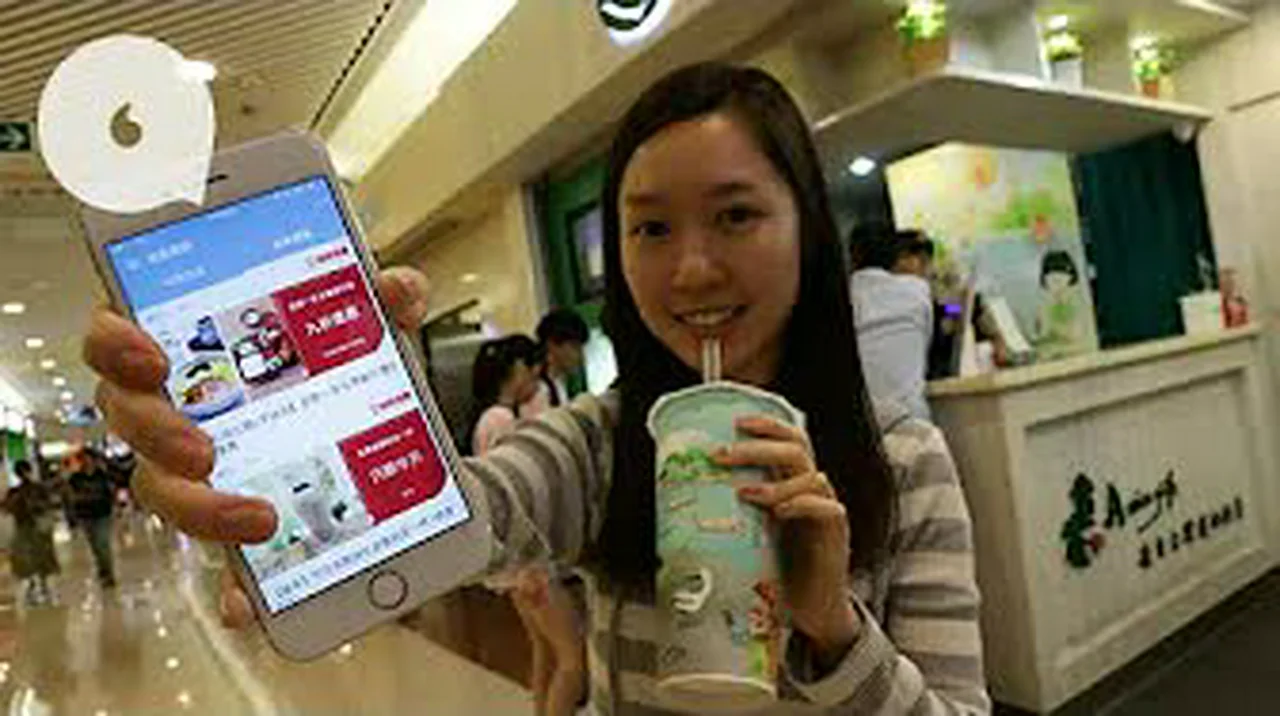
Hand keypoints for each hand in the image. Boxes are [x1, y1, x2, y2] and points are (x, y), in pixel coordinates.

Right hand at [84, 267, 430, 627]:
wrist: (388, 436)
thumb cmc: (340, 369)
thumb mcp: (366, 327)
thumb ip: (381, 300)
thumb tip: (399, 290)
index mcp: (190, 352)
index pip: (118, 337)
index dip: (116, 344)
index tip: (152, 356)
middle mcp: (177, 412)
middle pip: (130, 422)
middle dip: (158, 436)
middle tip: (203, 451)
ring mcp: (200, 476)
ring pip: (165, 496)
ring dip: (201, 510)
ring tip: (259, 517)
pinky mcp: (239, 531)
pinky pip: (223, 571)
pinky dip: (236, 591)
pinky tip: (253, 604)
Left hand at [718, 417, 860, 658]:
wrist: (810, 610)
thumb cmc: (777, 570)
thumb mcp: (750, 534)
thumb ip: (731, 512)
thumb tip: (676, 501)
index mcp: (792, 483)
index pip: (789, 439)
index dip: (767, 425)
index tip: (735, 421)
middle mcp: (812, 491)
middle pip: (796, 449)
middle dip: (758, 447)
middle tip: (722, 454)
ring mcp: (827, 511)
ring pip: (812, 475)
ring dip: (774, 480)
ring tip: (744, 492)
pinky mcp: (837, 536)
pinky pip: (827, 508)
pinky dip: (802, 504)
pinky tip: (779, 513)